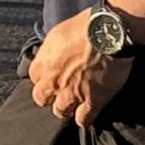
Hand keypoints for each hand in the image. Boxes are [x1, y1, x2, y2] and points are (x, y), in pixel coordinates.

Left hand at [27, 9, 134, 129]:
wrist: (109, 32)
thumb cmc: (86, 25)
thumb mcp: (58, 32)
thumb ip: (50, 50)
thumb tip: (48, 56)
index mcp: (43, 63)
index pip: (34, 77)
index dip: (45, 76)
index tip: (52, 74)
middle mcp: (53, 81)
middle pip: (42, 98)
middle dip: (50, 95)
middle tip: (61, 90)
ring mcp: (72, 94)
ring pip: (60, 111)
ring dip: (66, 107)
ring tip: (74, 102)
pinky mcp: (92, 101)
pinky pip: (83, 120)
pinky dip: (84, 118)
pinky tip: (87, 113)